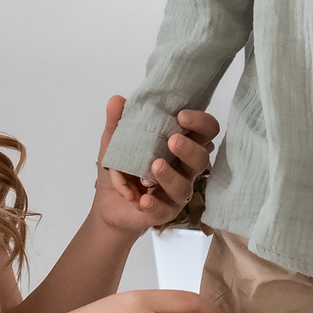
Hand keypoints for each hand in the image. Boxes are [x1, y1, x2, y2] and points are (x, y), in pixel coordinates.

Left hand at [90, 95, 220, 235]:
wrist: (108, 205)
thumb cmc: (122, 169)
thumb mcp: (115, 143)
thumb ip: (118, 123)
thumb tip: (116, 100)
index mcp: (180, 146)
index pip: (204, 132)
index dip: (200, 122)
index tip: (181, 115)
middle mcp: (184, 169)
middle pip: (202, 158)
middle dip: (189, 148)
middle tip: (173, 140)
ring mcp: (176, 192)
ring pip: (185, 186)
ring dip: (171, 176)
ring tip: (154, 167)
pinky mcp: (164, 213)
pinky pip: (164, 210)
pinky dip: (154, 204)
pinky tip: (142, 199)